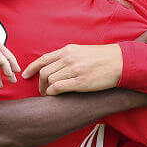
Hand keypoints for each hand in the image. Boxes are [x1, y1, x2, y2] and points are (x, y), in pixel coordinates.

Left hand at [24, 29, 146, 94]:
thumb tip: (56, 66)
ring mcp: (75, 70)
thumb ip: (68, 57)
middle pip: (44, 71)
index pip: (44, 58)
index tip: (25, 75)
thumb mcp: (83, 51)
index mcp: (69, 50)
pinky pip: (58, 88)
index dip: (32, 68)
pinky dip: (53, 93)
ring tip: (49, 95)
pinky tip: (55, 96)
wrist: (121, 62)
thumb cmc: (103, 58)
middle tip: (41, 90)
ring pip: (49, 80)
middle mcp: (69, 58)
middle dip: (39, 83)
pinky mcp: (81, 82)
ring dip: (46, 90)